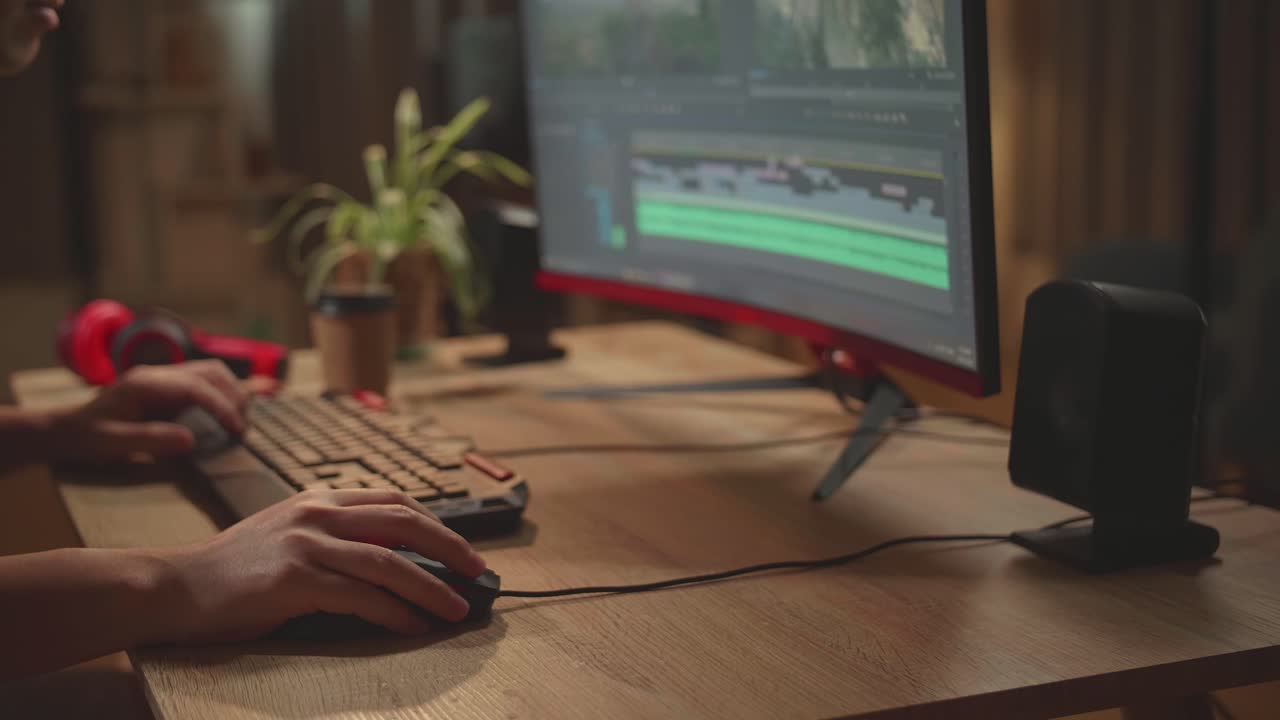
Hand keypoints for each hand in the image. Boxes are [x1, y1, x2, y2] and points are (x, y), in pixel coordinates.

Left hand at [52, 361, 248, 461]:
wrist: (65, 430)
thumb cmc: (86, 438)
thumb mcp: (112, 443)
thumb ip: (150, 439)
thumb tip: (190, 440)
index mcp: (145, 384)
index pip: (196, 387)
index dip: (221, 407)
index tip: (237, 430)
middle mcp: (157, 374)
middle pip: (210, 372)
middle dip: (233, 397)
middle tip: (242, 429)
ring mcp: (162, 377)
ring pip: (210, 373)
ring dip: (230, 394)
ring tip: (237, 422)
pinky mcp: (166, 387)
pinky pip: (202, 383)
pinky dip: (219, 396)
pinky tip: (221, 418)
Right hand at [144, 490, 485, 641]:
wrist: (177, 586)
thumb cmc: (233, 569)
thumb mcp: (287, 534)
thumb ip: (333, 536)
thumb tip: (389, 560)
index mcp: (319, 500)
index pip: (394, 501)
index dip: (435, 523)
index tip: (460, 546)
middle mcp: (318, 515)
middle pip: (404, 522)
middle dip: (449, 547)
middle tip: (477, 570)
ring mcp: (307, 545)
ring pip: (390, 562)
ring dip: (432, 587)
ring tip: (457, 606)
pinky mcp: (296, 580)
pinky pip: (361, 596)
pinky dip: (395, 612)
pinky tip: (414, 624)